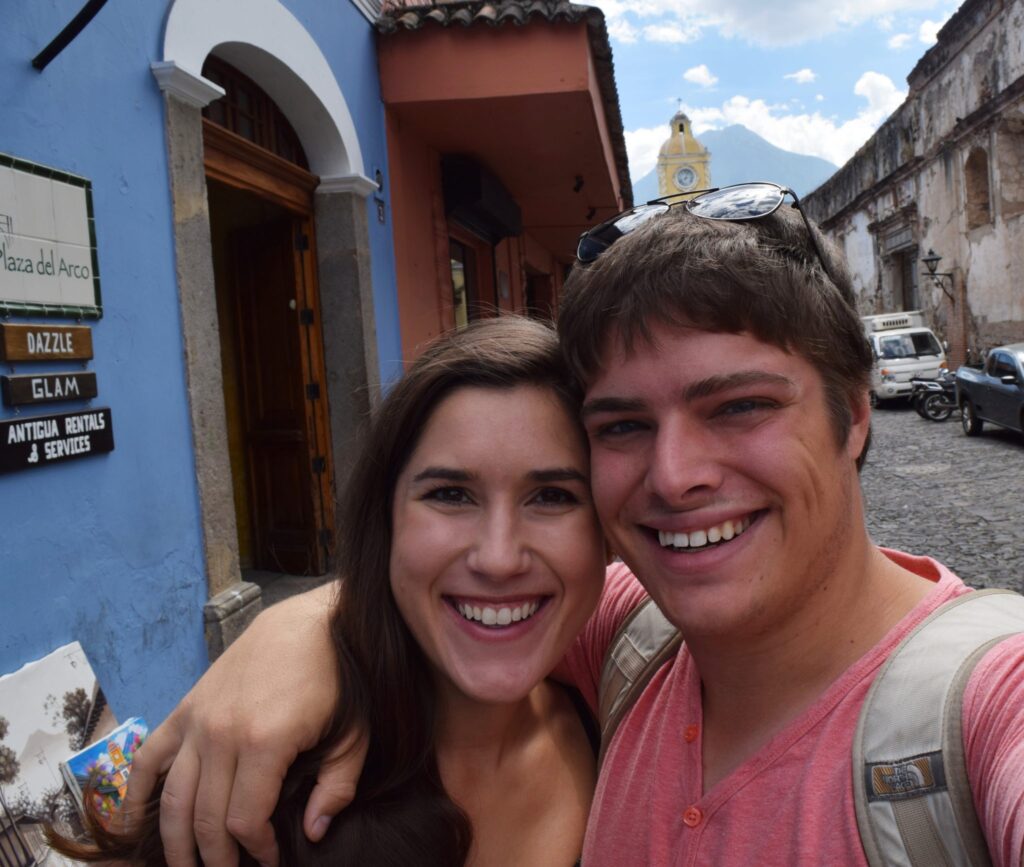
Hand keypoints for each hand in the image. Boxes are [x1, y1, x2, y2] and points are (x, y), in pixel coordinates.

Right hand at [123, 582, 362, 865]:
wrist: (310, 621)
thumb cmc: (338, 678)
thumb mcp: (355, 733)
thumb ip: (337, 786)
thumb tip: (312, 833)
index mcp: (265, 742)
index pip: (244, 822)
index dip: (257, 851)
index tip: (271, 860)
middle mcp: (222, 733)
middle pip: (204, 818)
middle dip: (215, 857)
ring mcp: (198, 719)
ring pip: (172, 797)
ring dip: (175, 841)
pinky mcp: (186, 706)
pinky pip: (148, 757)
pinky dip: (134, 793)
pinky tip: (133, 824)